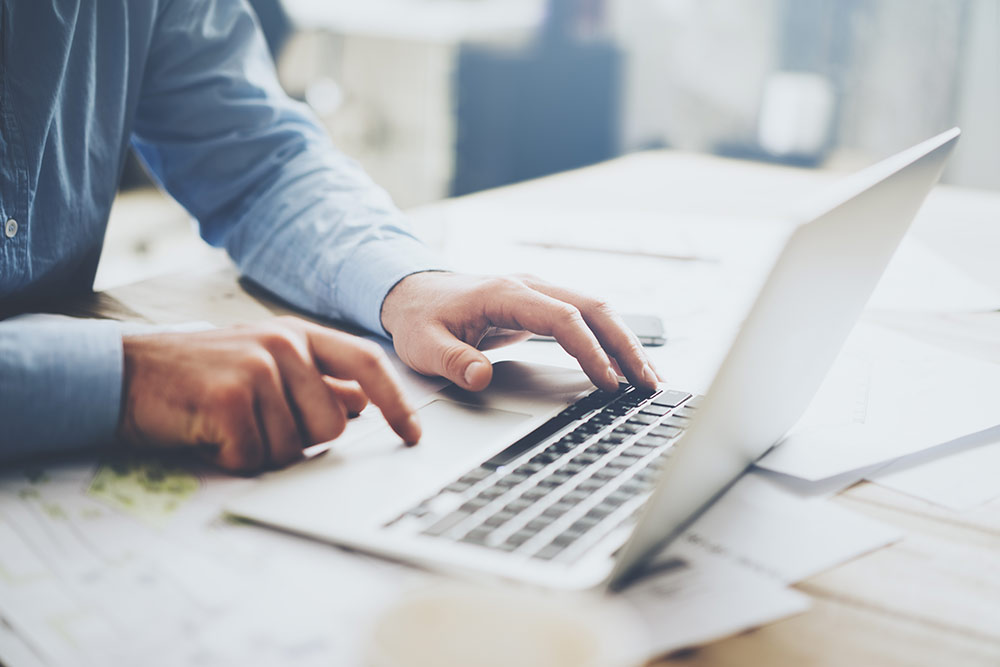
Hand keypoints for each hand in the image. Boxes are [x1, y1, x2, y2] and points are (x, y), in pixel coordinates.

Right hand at [117, 317, 420, 472]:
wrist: (122, 373)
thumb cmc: (197, 375)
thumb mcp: (263, 364)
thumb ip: (313, 380)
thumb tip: (361, 402)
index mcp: (298, 335)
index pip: (367, 364)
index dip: (396, 402)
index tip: (412, 434)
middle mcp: (284, 344)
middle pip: (332, 424)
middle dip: (299, 440)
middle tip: (256, 425)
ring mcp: (258, 367)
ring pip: (294, 447)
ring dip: (260, 451)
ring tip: (227, 426)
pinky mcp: (230, 396)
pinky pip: (255, 456)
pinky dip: (232, 459)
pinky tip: (209, 434)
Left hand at [380, 272, 661, 391]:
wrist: (413, 291)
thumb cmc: (420, 318)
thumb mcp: (424, 345)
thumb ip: (453, 361)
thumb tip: (481, 377)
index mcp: (506, 293)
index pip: (563, 319)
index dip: (589, 351)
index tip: (608, 382)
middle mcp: (531, 286)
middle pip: (594, 308)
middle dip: (626, 346)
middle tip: (650, 383)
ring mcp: (540, 292)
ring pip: (597, 310)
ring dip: (626, 342)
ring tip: (650, 379)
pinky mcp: (543, 305)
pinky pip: (586, 318)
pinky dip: (611, 340)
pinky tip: (625, 364)